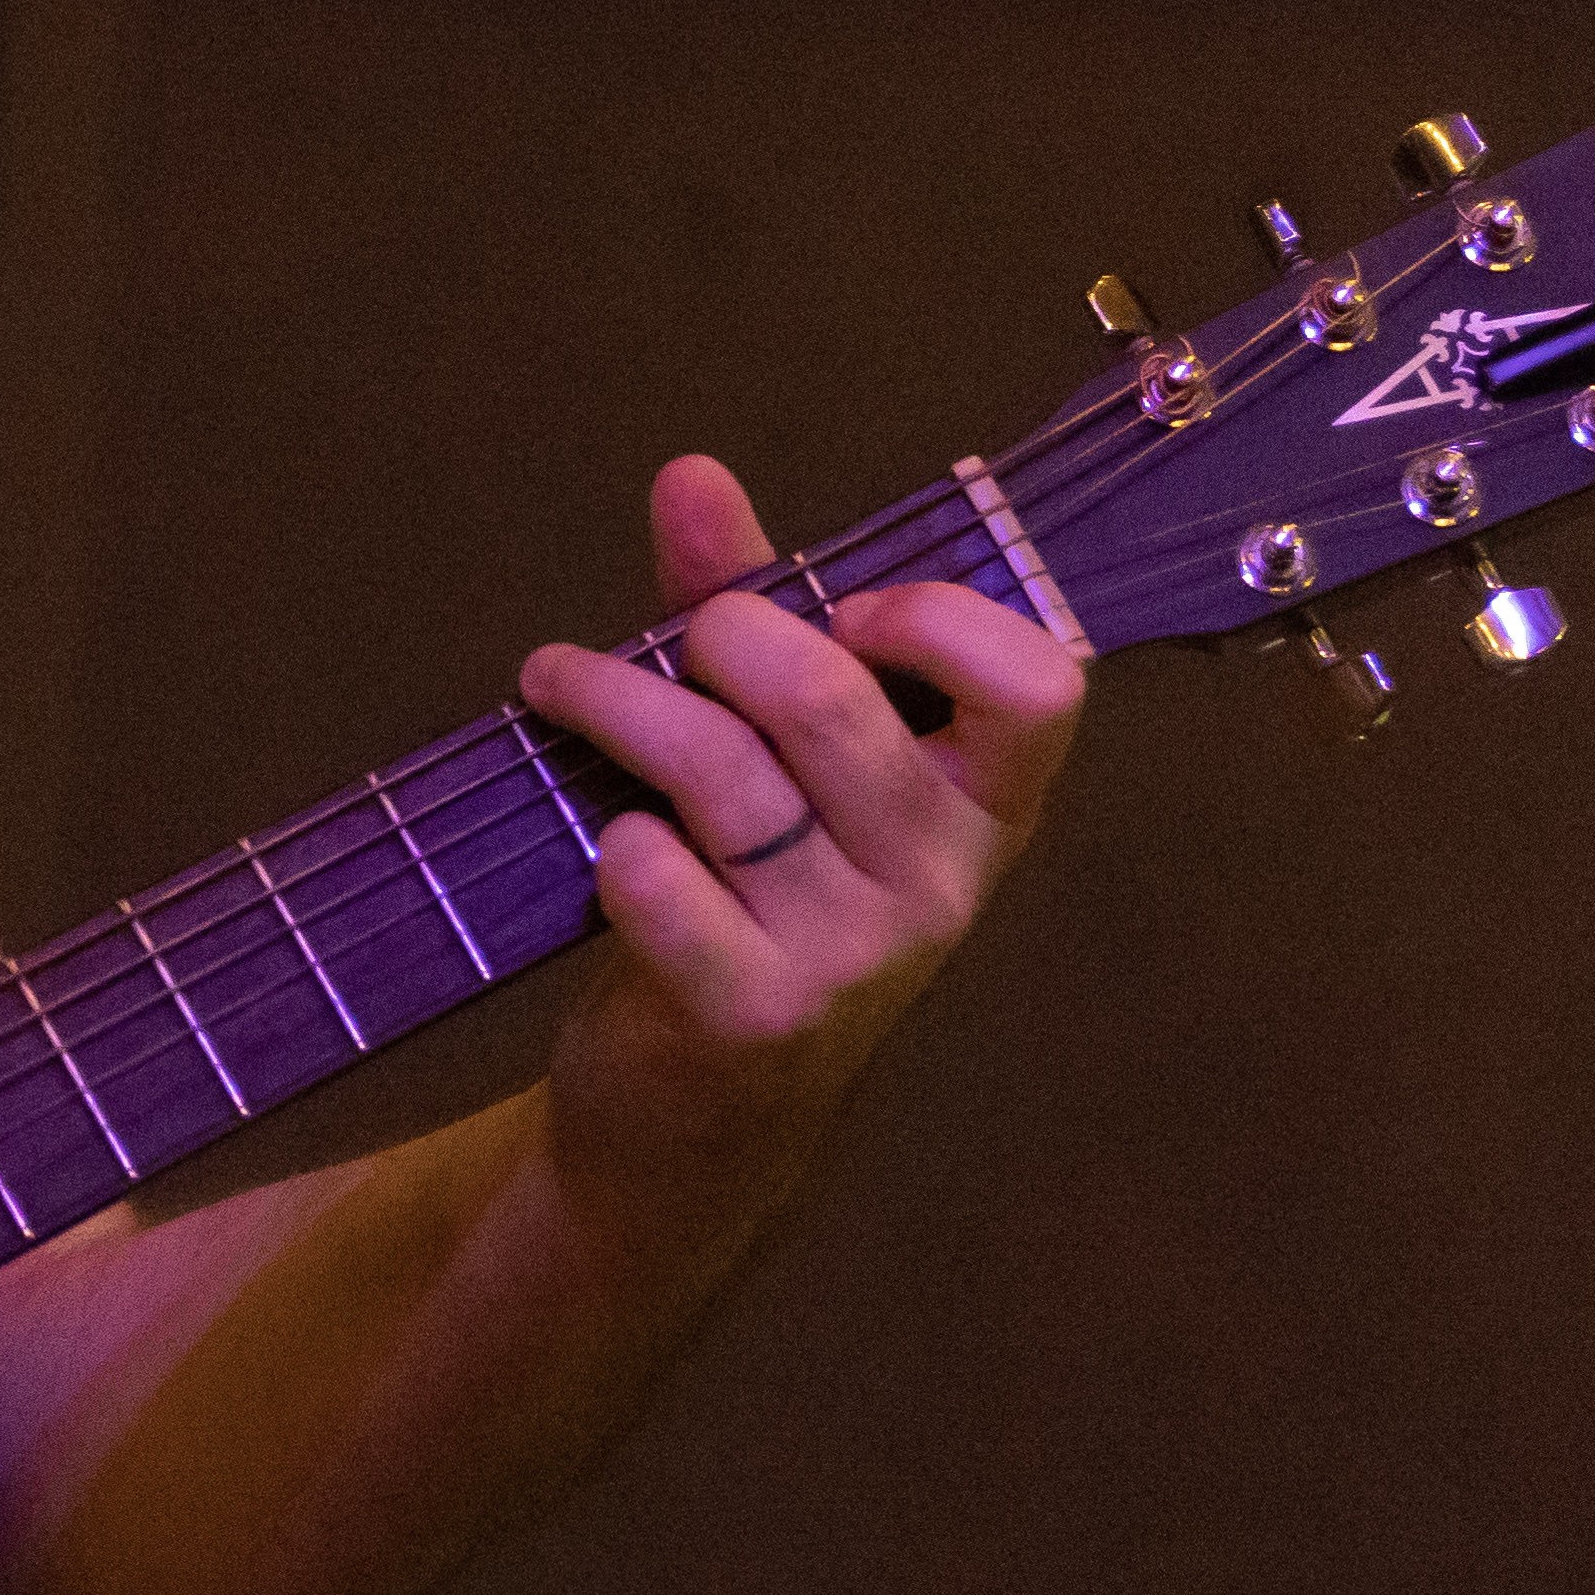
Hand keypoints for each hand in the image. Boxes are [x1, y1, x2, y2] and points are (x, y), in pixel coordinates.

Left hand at [509, 452, 1085, 1298]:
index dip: (935, 617)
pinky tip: (604, 840)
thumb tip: (692, 474)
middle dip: (729, 637)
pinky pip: (667, 885)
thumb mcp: (765, 751)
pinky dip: (619, 845)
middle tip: (672, 638)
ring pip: (728, 778)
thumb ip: (741, 608)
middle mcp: (938, 878)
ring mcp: (853, 955)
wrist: (695, 1120)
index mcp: (976, 800)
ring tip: (556, 681)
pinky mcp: (755, 1015)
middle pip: (836, 706)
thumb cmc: (744, 898)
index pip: (1037, 684)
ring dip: (621, 705)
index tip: (843, 609)